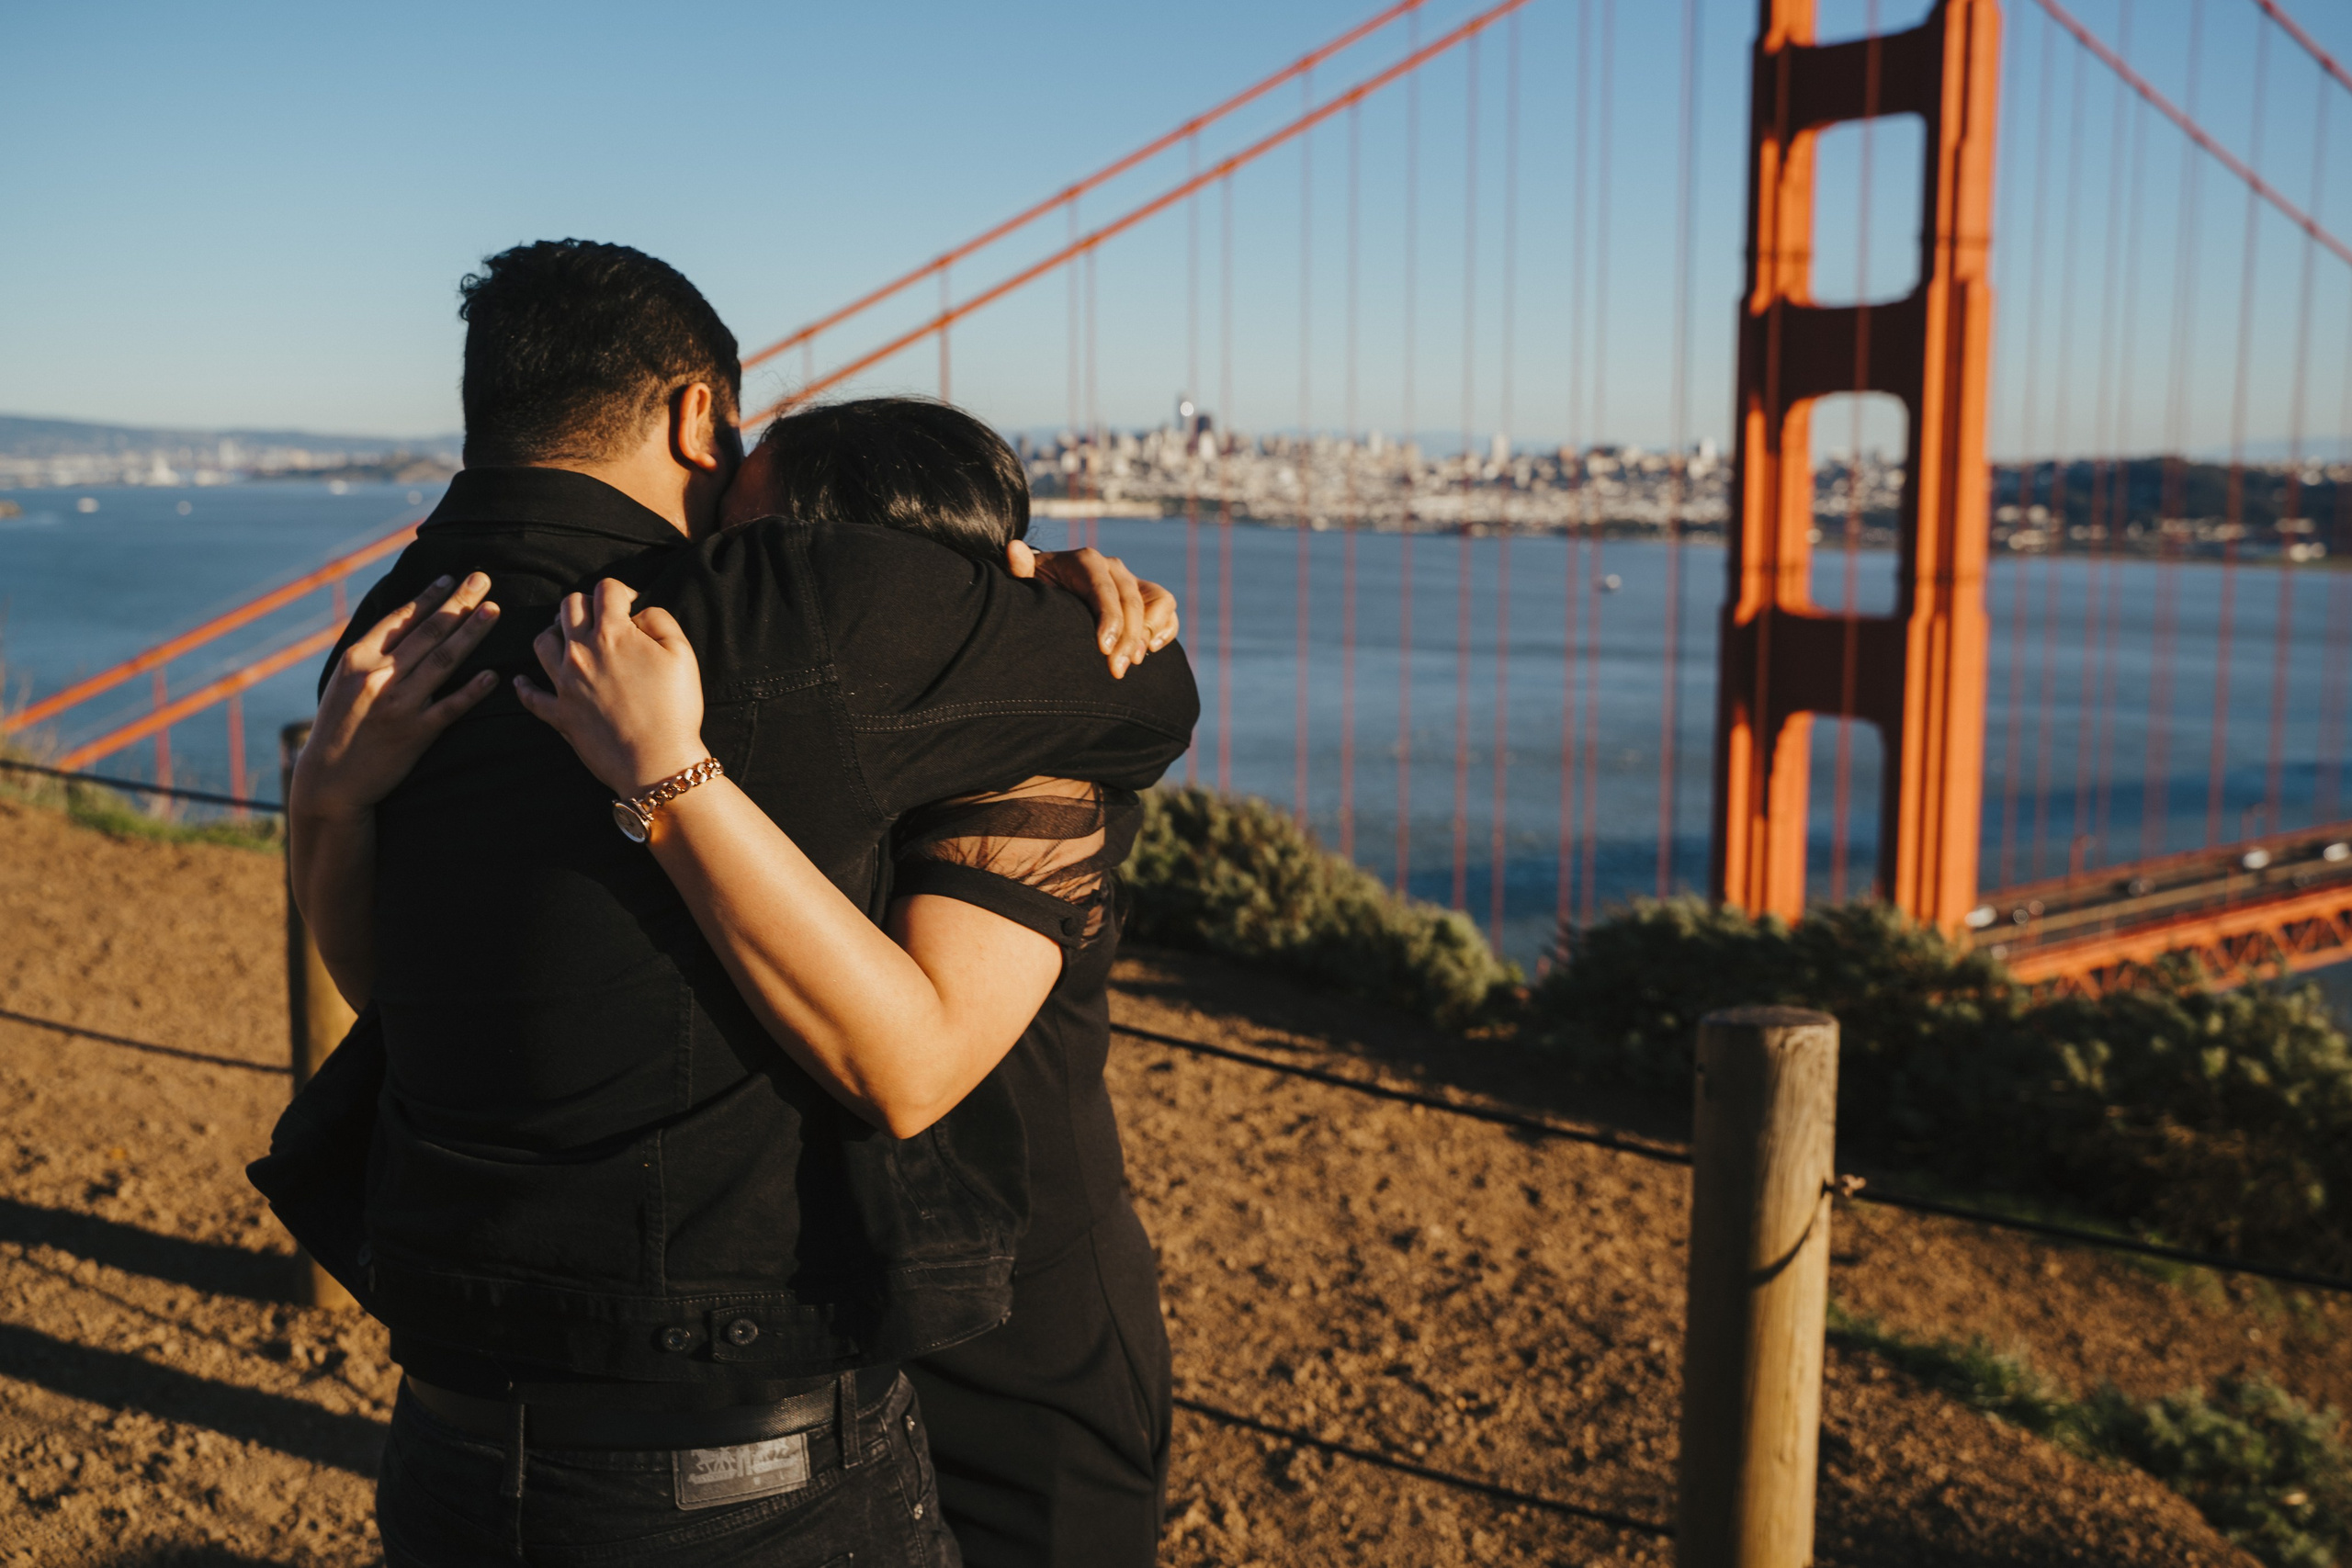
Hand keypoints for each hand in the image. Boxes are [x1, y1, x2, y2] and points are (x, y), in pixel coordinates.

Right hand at [293, 572, 500, 819]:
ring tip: (494, 611)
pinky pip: (450, 707)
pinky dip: (472, 690)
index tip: (451, 579)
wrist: (330, 780)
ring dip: (471, 633)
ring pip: (443, 661)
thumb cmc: (339, 727)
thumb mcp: (342, 683)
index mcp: (358, 660)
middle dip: (458, 603)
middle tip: (482, 580)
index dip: (428, 598)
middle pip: (428, 633)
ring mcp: (399, 704)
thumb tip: (401, 626)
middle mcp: (378, 677)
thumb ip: (370, 657)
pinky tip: (493, 675)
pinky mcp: (415, 733)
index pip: (400, 620)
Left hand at [514, 579, 708, 796]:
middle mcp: (581, 652)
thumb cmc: (675, 708)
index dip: (621, 591)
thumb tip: (638, 613)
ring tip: (569, 639)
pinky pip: (531, 696)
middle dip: (586, 604)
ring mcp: (565, 683)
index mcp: (613, 634)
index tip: (631, 603)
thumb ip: (659, 620)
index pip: (606, 590)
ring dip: (555, 632)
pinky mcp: (559, 713)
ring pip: (542, 641)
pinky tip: (523, 681)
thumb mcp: (682, 654)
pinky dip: (525, 686)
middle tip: (602, 619)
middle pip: (569, 607)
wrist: (656, 761)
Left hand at [1005, 540, 1179, 678]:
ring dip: (1150, 632)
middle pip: (1132, 601)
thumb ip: (1020, 569)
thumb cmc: (1038, 589)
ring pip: (1158, 600)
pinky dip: (1166, 628)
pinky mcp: (1146, 596)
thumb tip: (1014, 549)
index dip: (1109, 619)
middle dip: (1128, 638)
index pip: (1105, 589)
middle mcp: (1113, 567)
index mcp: (1086, 561)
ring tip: (1135, 661)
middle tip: (1117, 671)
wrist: (1054, 589)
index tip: (1103, 649)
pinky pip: (1167, 609)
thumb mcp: (1027, 581)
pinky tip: (1150, 650)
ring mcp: (1132, 581)